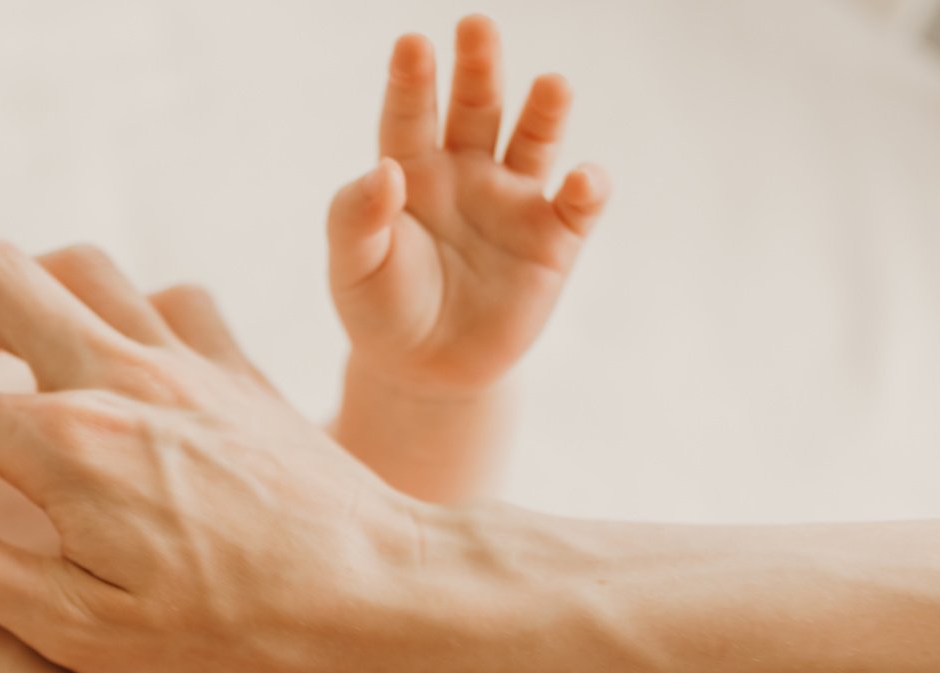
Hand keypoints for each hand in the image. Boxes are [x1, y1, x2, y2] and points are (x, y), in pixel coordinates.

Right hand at [0, 240, 486, 672]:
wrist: (384, 604)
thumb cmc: (235, 638)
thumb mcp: (78, 630)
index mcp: (66, 446)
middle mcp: (120, 378)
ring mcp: (187, 364)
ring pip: (77, 265)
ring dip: (12, 288)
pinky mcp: (242, 373)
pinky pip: (168, 299)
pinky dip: (119, 309)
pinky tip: (111, 357)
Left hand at [329, 16, 607, 396]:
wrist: (425, 370)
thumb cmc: (381, 308)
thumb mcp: (353, 267)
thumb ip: (356, 217)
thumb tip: (386, 170)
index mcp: (410, 170)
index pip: (409, 115)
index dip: (411, 80)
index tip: (411, 44)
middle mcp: (466, 172)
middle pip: (476, 107)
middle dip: (479, 67)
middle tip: (477, 26)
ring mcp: (513, 202)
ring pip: (534, 142)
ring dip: (546, 112)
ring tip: (553, 84)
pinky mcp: (553, 241)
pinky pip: (577, 208)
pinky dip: (587, 189)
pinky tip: (583, 178)